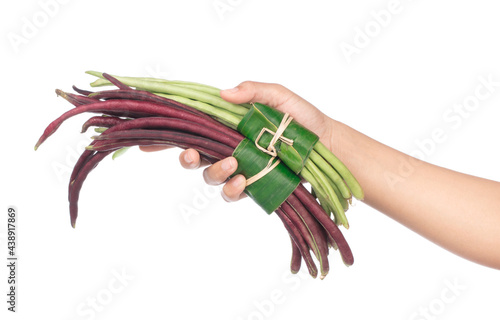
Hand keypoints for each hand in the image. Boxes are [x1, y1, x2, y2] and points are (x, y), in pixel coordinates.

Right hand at [141, 81, 334, 201]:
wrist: (324, 146)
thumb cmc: (301, 118)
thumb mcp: (279, 97)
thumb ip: (253, 91)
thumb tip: (224, 93)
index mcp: (227, 125)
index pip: (192, 128)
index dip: (168, 136)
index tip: (148, 143)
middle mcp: (227, 147)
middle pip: (193, 156)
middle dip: (185, 158)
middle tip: (192, 155)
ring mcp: (238, 168)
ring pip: (210, 176)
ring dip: (214, 172)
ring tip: (234, 164)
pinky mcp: (251, 186)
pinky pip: (231, 192)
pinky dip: (232, 188)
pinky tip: (243, 181)